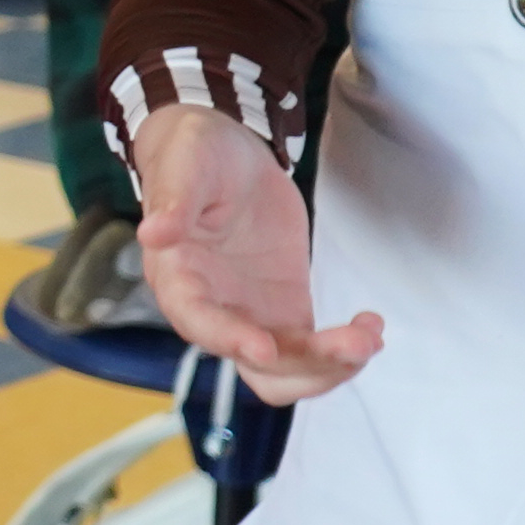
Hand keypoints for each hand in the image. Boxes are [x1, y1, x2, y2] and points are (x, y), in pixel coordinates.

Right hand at [130, 101, 379, 402]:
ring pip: (289, 369)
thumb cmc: (192, 156)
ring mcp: (253, 316)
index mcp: (178, 278)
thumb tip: (153, 232)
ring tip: (370, 335)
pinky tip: (371, 324)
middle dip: (304, 367)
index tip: (265, 349)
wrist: (221, 154)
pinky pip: (312, 349)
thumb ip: (174, 200)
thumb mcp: (184, 165)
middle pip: (254, 367)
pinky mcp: (285, 309)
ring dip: (331, 365)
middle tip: (352, 345)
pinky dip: (344, 349)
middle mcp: (215, 310)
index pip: (199, 321)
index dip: (229, 339)